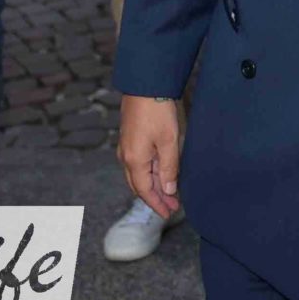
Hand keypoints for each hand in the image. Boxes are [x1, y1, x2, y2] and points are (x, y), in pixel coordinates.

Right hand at [117, 95, 181, 218]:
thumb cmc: (157, 112)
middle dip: (155, 198)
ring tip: (169, 193)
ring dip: (153, 186)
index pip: (146, 191)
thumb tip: (169, 190)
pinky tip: (160, 173)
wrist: (145, 86)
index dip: (158, 204)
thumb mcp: (168, 141)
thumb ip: (169, 167)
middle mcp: (126, 157)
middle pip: (140, 186)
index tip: (169, 213)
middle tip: (172, 207)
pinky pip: (138, 164)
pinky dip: (150, 174)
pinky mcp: (130, 139)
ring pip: (138, 175)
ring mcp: (126, 148)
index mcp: (134, 161)